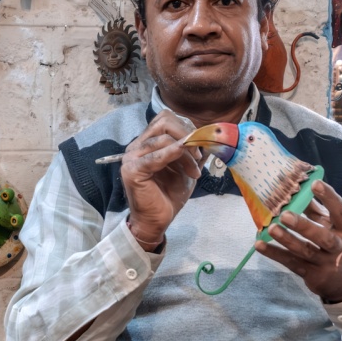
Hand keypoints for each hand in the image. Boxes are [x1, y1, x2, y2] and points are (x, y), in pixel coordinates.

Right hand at [121, 110, 203, 247]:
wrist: (157, 221)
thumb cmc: (169, 196)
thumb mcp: (186, 168)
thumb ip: (192, 150)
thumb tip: (210, 134)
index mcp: (146, 142)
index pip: (166, 119)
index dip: (186, 128)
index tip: (200, 147)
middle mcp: (136, 146)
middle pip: (164, 121)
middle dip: (187, 135)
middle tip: (198, 156)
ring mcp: (131, 157)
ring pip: (164, 138)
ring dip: (186, 153)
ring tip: (194, 170)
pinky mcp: (132, 170)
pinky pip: (156, 155)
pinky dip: (175, 156)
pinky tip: (189, 166)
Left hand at [255, 180, 341, 302]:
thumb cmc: (336, 244)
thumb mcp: (331, 226)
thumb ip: (316, 209)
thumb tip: (298, 188)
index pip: (341, 212)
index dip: (329, 198)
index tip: (314, 184)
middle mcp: (338, 247)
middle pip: (323, 237)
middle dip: (304, 226)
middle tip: (285, 214)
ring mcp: (325, 263)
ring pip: (305, 251)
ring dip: (286, 240)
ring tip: (271, 228)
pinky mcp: (311, 274)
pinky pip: (291, 263)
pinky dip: (274, 254)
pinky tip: (260, 244)